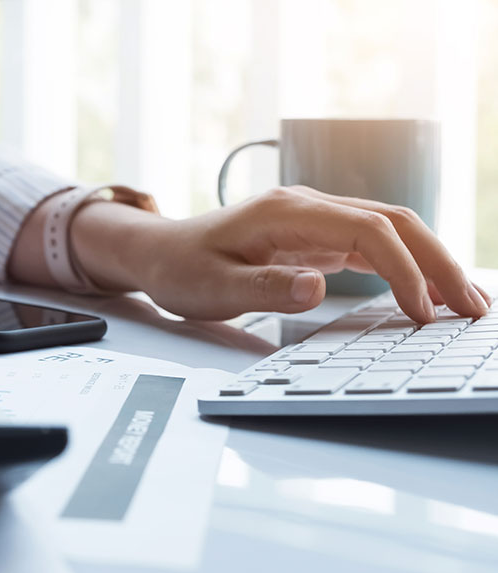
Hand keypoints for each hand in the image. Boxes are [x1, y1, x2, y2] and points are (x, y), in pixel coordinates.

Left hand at [134, 186, 489, 321]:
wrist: (159, 253)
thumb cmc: (181, 269)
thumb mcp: (213, 286)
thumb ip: (264, 287)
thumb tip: (317, 289)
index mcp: (285, 213)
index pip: (366, 231)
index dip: (404, 269)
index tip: (422, 312)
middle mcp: (306, 207)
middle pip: (392, 222)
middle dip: (437, 262)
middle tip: (473, 308)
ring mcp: (313, 219)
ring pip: (388, 230)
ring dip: (429, 262)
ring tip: (464, 303)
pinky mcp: (313, 237)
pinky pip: (370, 244)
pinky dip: (403, 266)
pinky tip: (423, 292)